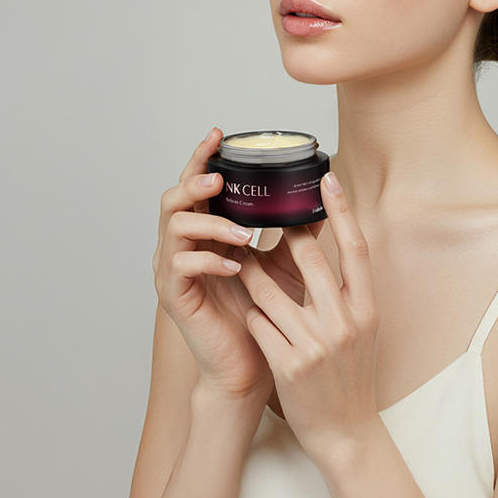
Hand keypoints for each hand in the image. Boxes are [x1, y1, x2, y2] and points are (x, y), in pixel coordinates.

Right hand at [152, 128, 326, 404]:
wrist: (250, 364)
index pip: (197, 184)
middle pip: (172, 198)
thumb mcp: (284, 264)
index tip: (220, 133)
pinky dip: (208, 259)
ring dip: (210, 223)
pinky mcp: (174, 295)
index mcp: (203, 231)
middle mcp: (181, 245)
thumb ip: (294, 231)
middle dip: (195, 181)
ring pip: (174, 227)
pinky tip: (234, 266)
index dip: (203, 157)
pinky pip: (181, 265)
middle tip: (219, 178)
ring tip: (243, 234)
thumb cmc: (263, 313)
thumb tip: (325, 198)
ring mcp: (172, 270)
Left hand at [234, 171, 379, 462]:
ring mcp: (316, 344)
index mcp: (367, 309)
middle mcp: (345, 322)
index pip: (356, 248)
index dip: (342, 210)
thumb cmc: (352, 376)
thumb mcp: (363, 329)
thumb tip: (337, 241)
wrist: (346, 433)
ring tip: (239, 256)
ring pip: (270, 290)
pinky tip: (245, 307)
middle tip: (268, 212)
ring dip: (251, 271)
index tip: (327, 178)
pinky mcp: (288, 365)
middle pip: (311, 259)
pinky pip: (258, 323)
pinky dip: (250, 311)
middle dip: (285, 233)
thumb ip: (348, 290)